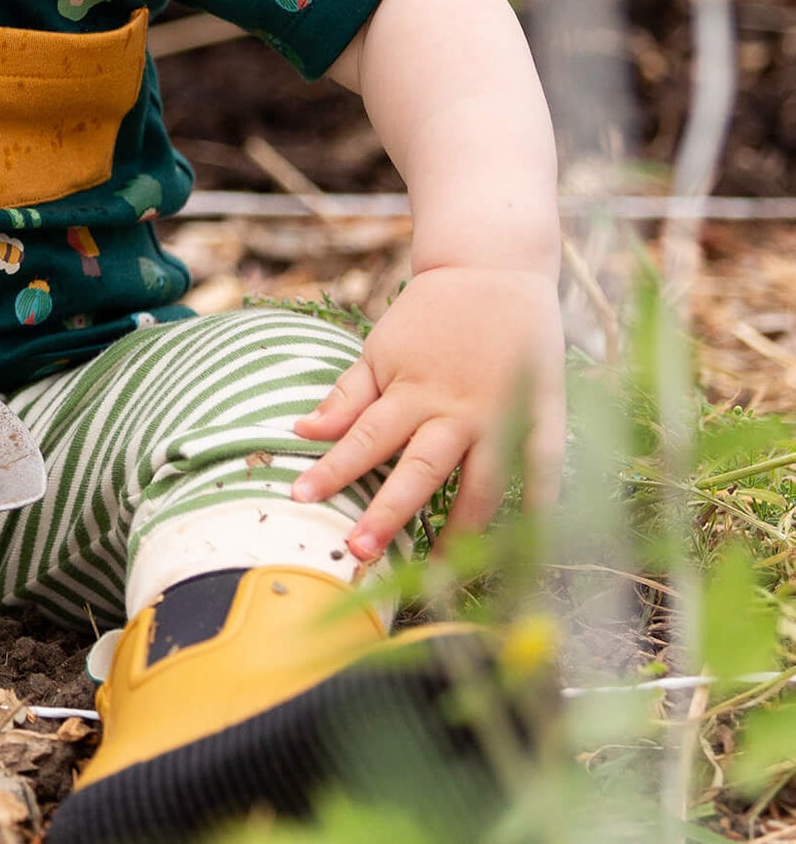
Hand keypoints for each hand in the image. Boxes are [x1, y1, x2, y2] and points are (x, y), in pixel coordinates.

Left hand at [289, 265, 564, 562]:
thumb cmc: (428, 314)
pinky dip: (539, 506)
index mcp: (410, 391)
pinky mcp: (544, 415)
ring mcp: (503, 415)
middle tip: (357, 552)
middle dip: (387, 515)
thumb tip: (303, 431)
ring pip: (482, 486)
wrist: (493, 268)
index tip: (299, 498)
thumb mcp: (380, 348)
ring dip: (459, 531)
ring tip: (439, 574)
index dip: (331, 471)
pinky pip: (544, 469)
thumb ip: (347, 395)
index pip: (363, 440)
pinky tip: (528, 545)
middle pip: (418, 472)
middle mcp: (456, 410)